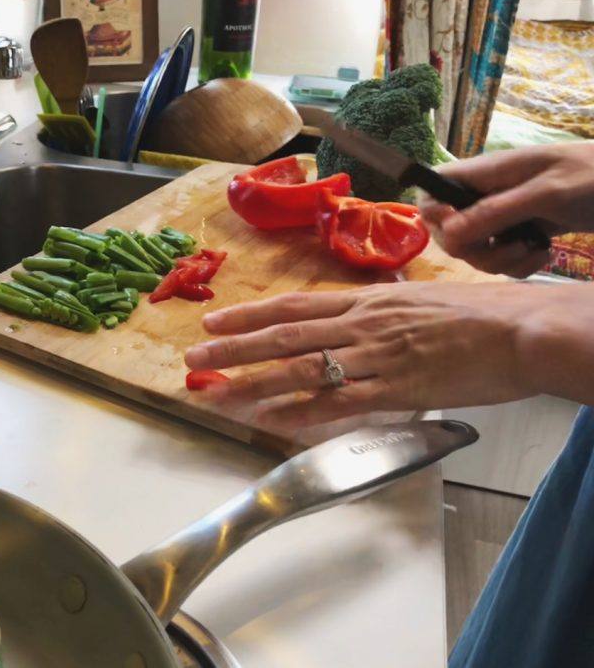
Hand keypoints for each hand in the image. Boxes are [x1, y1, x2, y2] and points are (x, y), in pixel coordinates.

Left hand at [184, 282, 588, 416]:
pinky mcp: (396, 390)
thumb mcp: (418, 299)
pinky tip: (268, 418)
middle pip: (283, 336)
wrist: (522, 329)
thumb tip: (356, 316)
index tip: (214, 320)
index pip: (293, 306)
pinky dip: (299, 411)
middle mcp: (361, 325)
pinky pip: (337, 403)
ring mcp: (375, 357)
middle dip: (234, 348)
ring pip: (300, 369)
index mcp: (367, 302)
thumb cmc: (479, 312)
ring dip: (252, 381)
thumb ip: (379, 312)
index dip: (249, 314)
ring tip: (215, 390)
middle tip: (195, 357)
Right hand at [418, 142, 593, 275]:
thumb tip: (450, 234)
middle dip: (473, 249)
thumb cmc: (592, 177)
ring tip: (532, 252)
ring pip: (474, 250)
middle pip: (449, 230)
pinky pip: (500, 260)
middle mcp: (485, 194)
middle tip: (506, 249)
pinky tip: (543, 255)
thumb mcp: (545, 193)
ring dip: (499, 261)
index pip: (431, 189)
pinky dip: (518, 265)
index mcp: (485, 173)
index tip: (457, 230)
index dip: (433, 213)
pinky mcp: (519, 234)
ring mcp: (502, 216)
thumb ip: (495, 212)